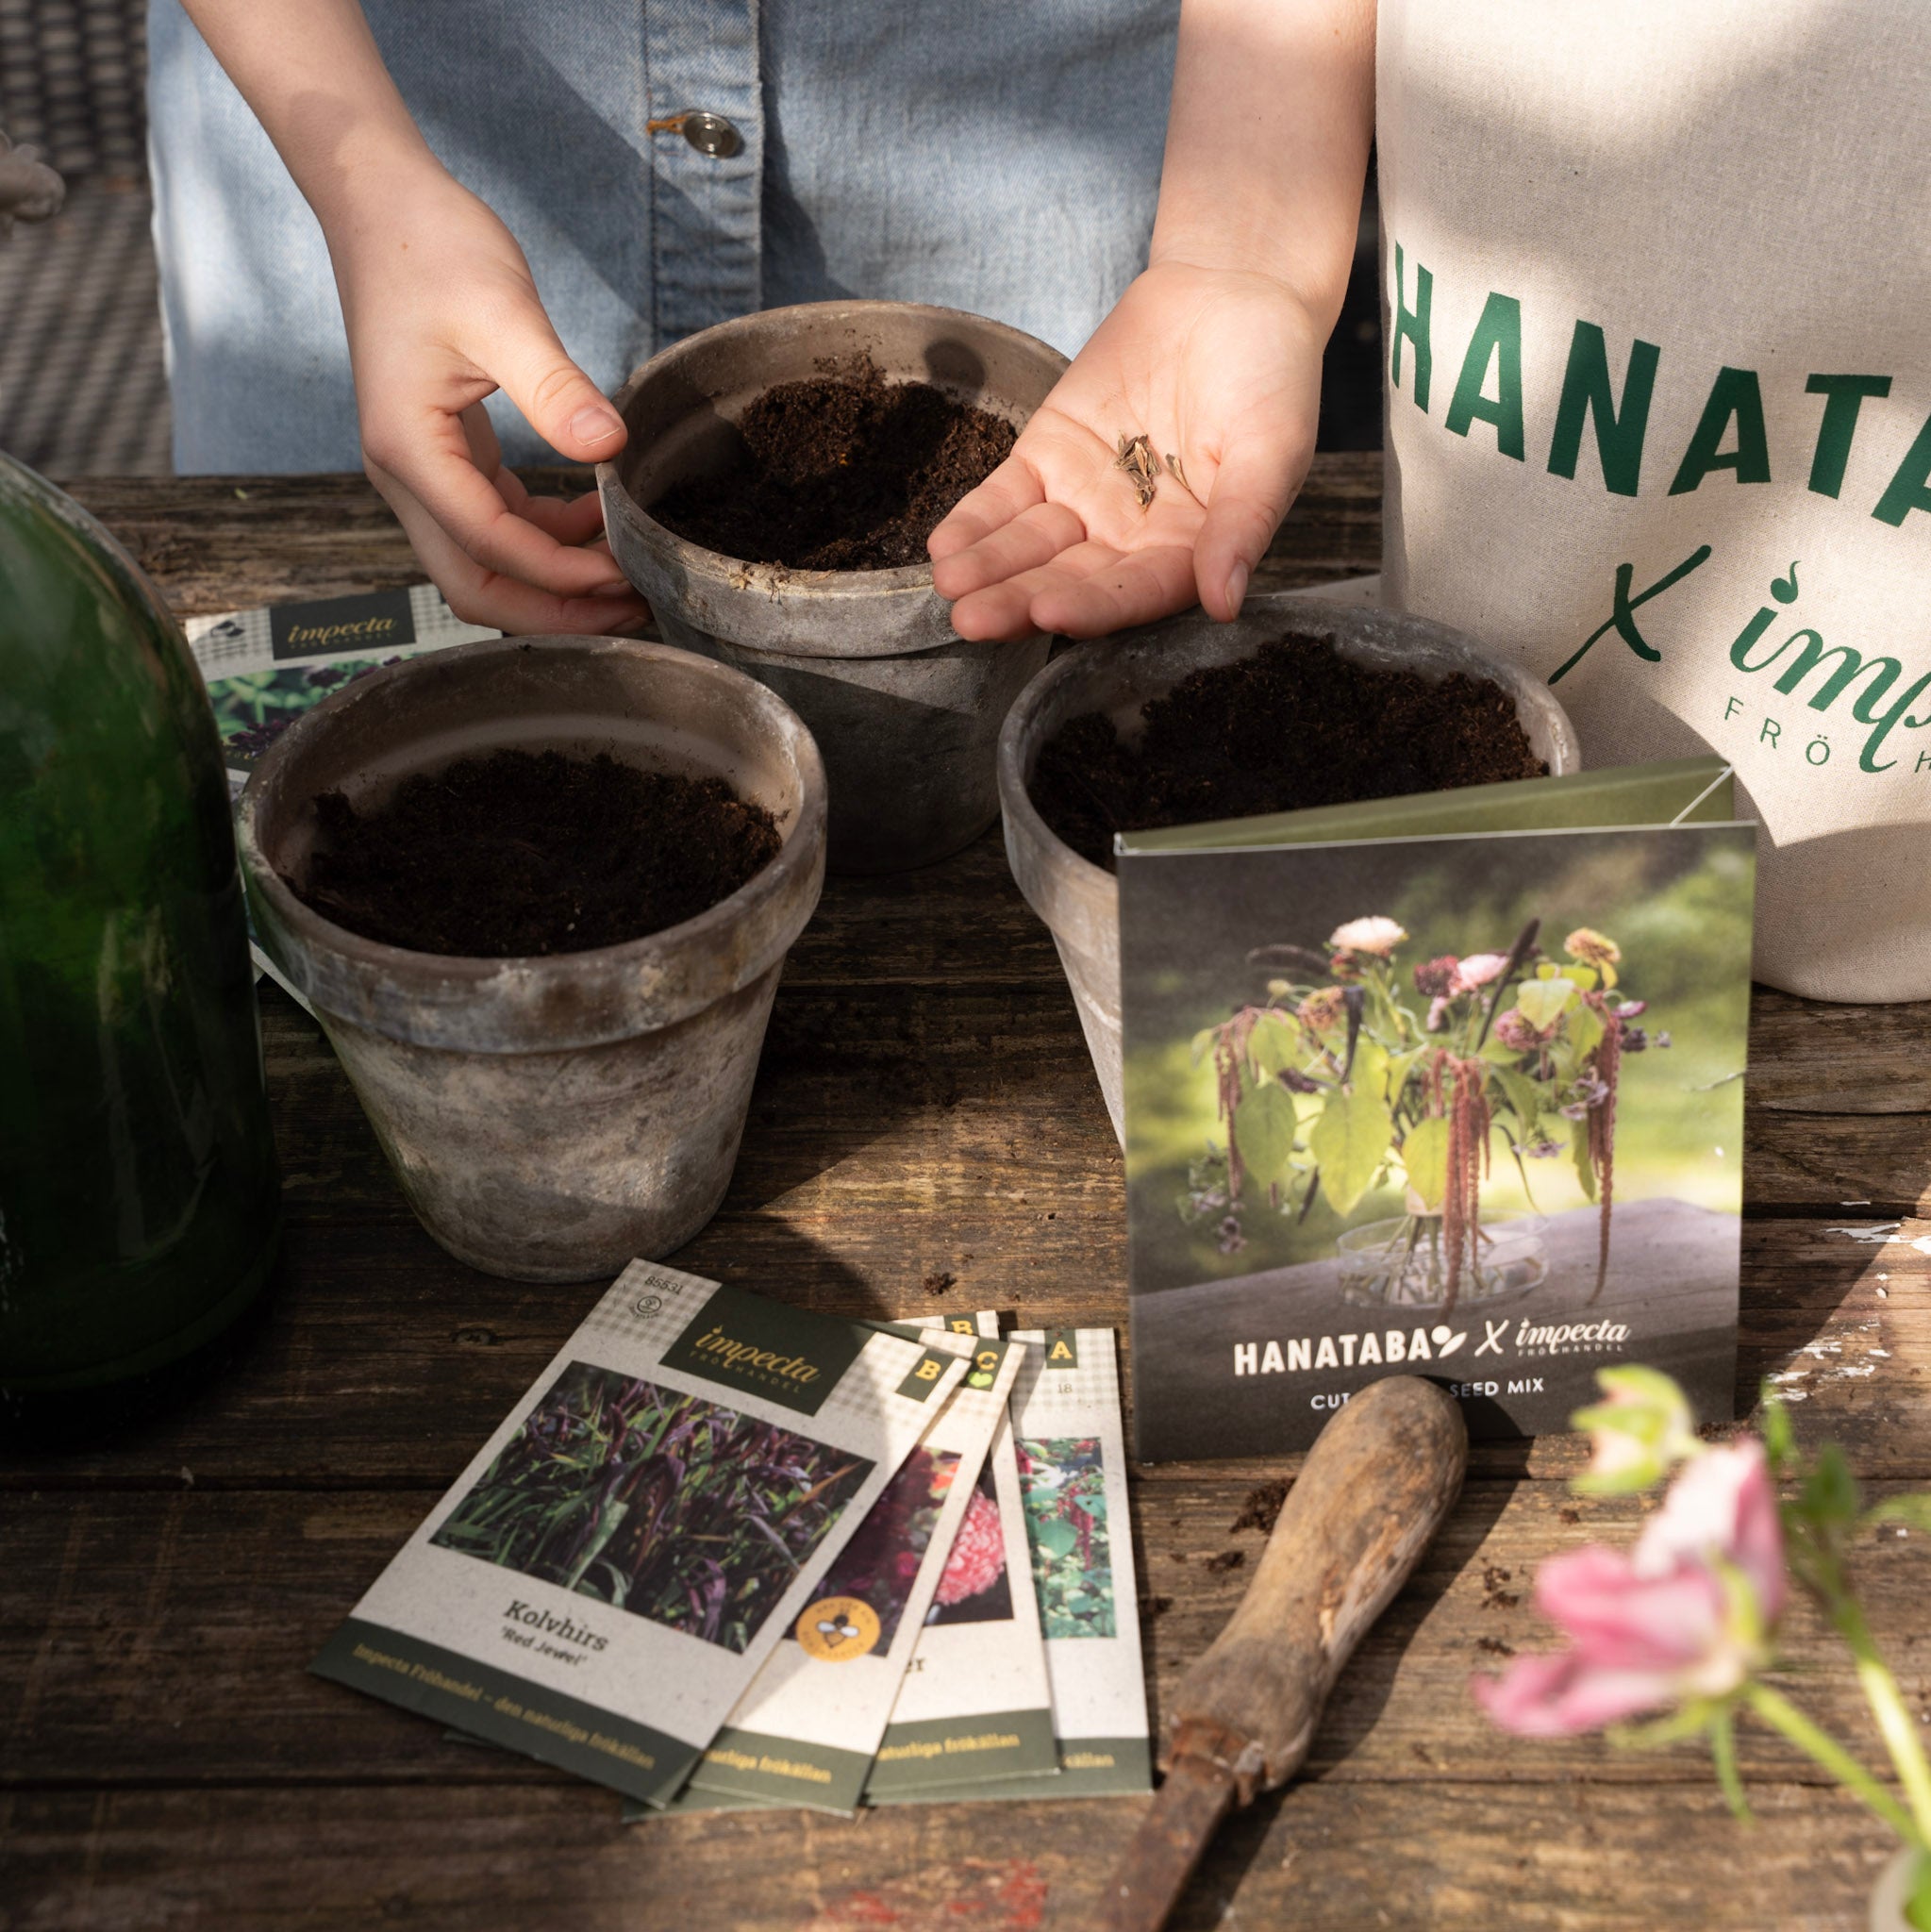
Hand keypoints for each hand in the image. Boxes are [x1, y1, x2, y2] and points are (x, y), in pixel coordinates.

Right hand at [332, 166, 649, 634]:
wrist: (382, 204)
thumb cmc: (431, 247)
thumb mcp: (503, 311)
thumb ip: (555, 387)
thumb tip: (609, 449)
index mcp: (409, 450)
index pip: (490, 547)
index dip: (562, 577)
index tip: (629, 576)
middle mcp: (405, 475)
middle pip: (475, 586)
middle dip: (553, 612)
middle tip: (632, 609)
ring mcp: (423, 471)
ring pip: (485, 565)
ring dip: (554, 583)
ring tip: (629, 576)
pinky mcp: (447, 457)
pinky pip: (496, 525)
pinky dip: (547, 539)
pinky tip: (598, 521)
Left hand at [928, 263, 1324, 640]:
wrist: (1231, 290)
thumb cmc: (1272, 376)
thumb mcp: (1272, 450)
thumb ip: (1243, 525)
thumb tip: (1227, 603)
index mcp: (1189, 552)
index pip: (1135, 593)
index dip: (1094, 607)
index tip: (1051, 614)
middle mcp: (1131, 539)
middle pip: (1070, 580)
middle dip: (1019, 601)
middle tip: (974, 621)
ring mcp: (1084, 499)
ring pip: (1029, 546)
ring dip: (988, 569)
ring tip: (948, 588)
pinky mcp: (1046, 456)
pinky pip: (1003, 498)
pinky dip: (974, 522)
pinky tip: (944, 548)